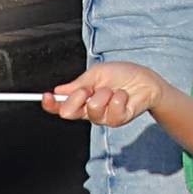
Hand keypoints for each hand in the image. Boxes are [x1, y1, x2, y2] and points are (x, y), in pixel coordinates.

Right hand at [41, 62, 163, 128]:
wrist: (146, 80)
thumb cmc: (122, 74)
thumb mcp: (97, 73)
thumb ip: (78, 83)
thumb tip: (58, 90)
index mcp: (81, 99)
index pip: (60, 106)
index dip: (50, 104)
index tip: (46, 96)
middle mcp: (89, 111)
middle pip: (68, 113)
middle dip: (77, 97)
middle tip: (89, 89)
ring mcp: (104, 117)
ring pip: (92, 110)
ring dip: (103, 94)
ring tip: (113, 90)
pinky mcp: (118, 120)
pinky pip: (112, 110)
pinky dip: (118, 97)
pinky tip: (124, 95)